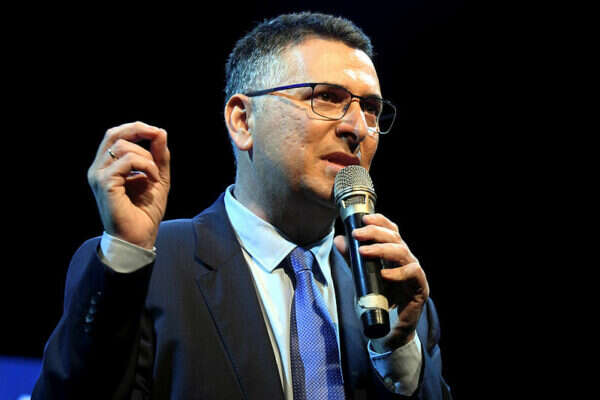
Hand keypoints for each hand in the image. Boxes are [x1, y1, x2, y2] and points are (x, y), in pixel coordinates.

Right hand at [87, 121, 169, 249]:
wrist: (139, 237)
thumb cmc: (145, 212)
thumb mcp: (158, 178)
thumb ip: (159, 156)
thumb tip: (160, 132)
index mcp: (108, 166)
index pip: (115, 136)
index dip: (135, 128)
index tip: (157, 132)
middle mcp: (99, 169)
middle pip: (113, 134)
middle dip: (138, 130)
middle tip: (158, 135)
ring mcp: (98, 176)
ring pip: (123, 146)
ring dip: (147, 158)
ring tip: (156, 176)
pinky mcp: (104, 183)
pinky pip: (126, 161)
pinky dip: (146, 166)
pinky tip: (153, 180)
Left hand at [334, 213, 428, 351]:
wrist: (390, 327)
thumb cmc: (380, 298)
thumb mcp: (362, 275)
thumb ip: (352, 259)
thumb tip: (339, 240)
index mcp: (395, 253)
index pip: (391, 230)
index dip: (380, 221)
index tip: (364, 219)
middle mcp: (406, 259)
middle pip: (395, 238)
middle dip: (375, 232)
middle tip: (357, 234)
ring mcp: (414, 272)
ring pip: (402, 252)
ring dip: (382, 249)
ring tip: (364, 251)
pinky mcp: (420, 287)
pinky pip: (412, 273)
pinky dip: (397, 272)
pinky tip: (384, 273)